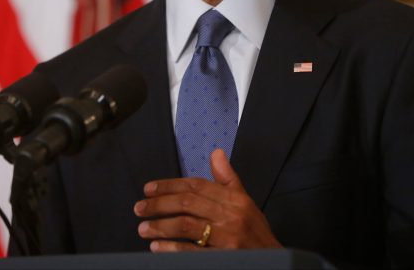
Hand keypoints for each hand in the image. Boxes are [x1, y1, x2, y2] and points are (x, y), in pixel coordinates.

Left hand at [134, 148, 281, 251]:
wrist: (274, 261)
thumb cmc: (256, 232)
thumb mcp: (245, 201)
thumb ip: (227, 178)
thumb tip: (216, 153)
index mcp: (235, 199)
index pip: (196, 186)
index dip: (170, 185)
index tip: (149, 188)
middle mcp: (231, 215)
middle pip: (188, 203)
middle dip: (159, 204)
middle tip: (139, 208)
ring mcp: (228, 238)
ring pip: (187, 225)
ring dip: (161, 226)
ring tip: (143, 227)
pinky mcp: (224, 257)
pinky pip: (194, 252)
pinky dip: (173, 249)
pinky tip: (157, 248)